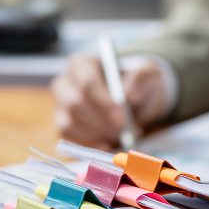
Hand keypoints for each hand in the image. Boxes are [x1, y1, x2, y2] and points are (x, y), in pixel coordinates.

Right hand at [51, 54, 169, 149]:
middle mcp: (66, 83)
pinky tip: (106, 145)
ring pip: (69, 122)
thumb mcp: (147, 75)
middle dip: (100, 121)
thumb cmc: (137, 84)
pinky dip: (89, 143)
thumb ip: (141, 78)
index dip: (102, 102)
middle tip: (122, 131)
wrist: (135, 101)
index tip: (121, 117)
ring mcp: (61, 105)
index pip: (86, 82)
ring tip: (118, 135)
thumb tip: (130, 93)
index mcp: (82, 64)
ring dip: (96, 134)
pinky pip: (69, 137)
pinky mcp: (63, 124)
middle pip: (74, 103)